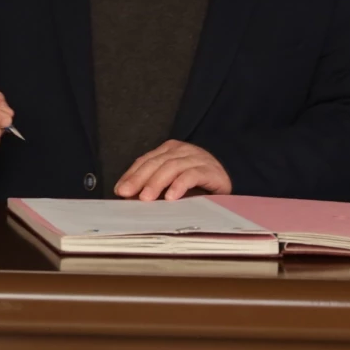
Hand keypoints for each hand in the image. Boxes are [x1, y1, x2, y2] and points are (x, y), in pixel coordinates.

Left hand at [115, 140, 230, 200]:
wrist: (229, 180)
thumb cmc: (196, 184)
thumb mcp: (171, 182)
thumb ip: (153, 185)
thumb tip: (129, 196)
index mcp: (169, 150)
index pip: (145, 161)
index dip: (131, 174)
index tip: (119, 189)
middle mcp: (182, 150)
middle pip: (156, 163)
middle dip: (139, 179)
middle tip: (127, 194)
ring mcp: (197, 158)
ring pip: (172, 167)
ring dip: (157, 183)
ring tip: (146, 199)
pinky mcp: (211, 171)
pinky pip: (192, 175)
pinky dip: (179, 185)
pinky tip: (171, 197)